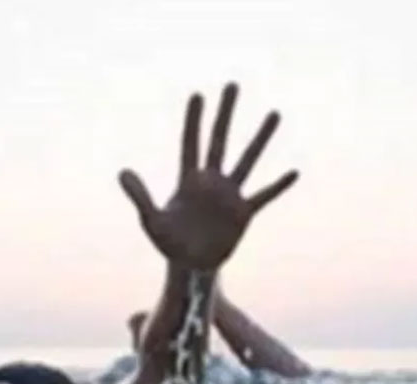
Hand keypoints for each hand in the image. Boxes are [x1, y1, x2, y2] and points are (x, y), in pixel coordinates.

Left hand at [118, 83, 298, 270]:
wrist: (190, 265)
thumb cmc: (169, 242)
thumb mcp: (151, 221)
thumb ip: (140, 196)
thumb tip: (122, 172)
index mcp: (188, 180)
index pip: (191, 142)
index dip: (194, 119)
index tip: (198, 94)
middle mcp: (211, 181)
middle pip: (220, 139)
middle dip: (225, 113)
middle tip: (233, 84)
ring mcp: (229, 195)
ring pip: (247, 159)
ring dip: (260, 137)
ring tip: (274, 112)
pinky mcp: (243, 213)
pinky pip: (264, 195)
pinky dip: (278, 185)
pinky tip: (294, 171)